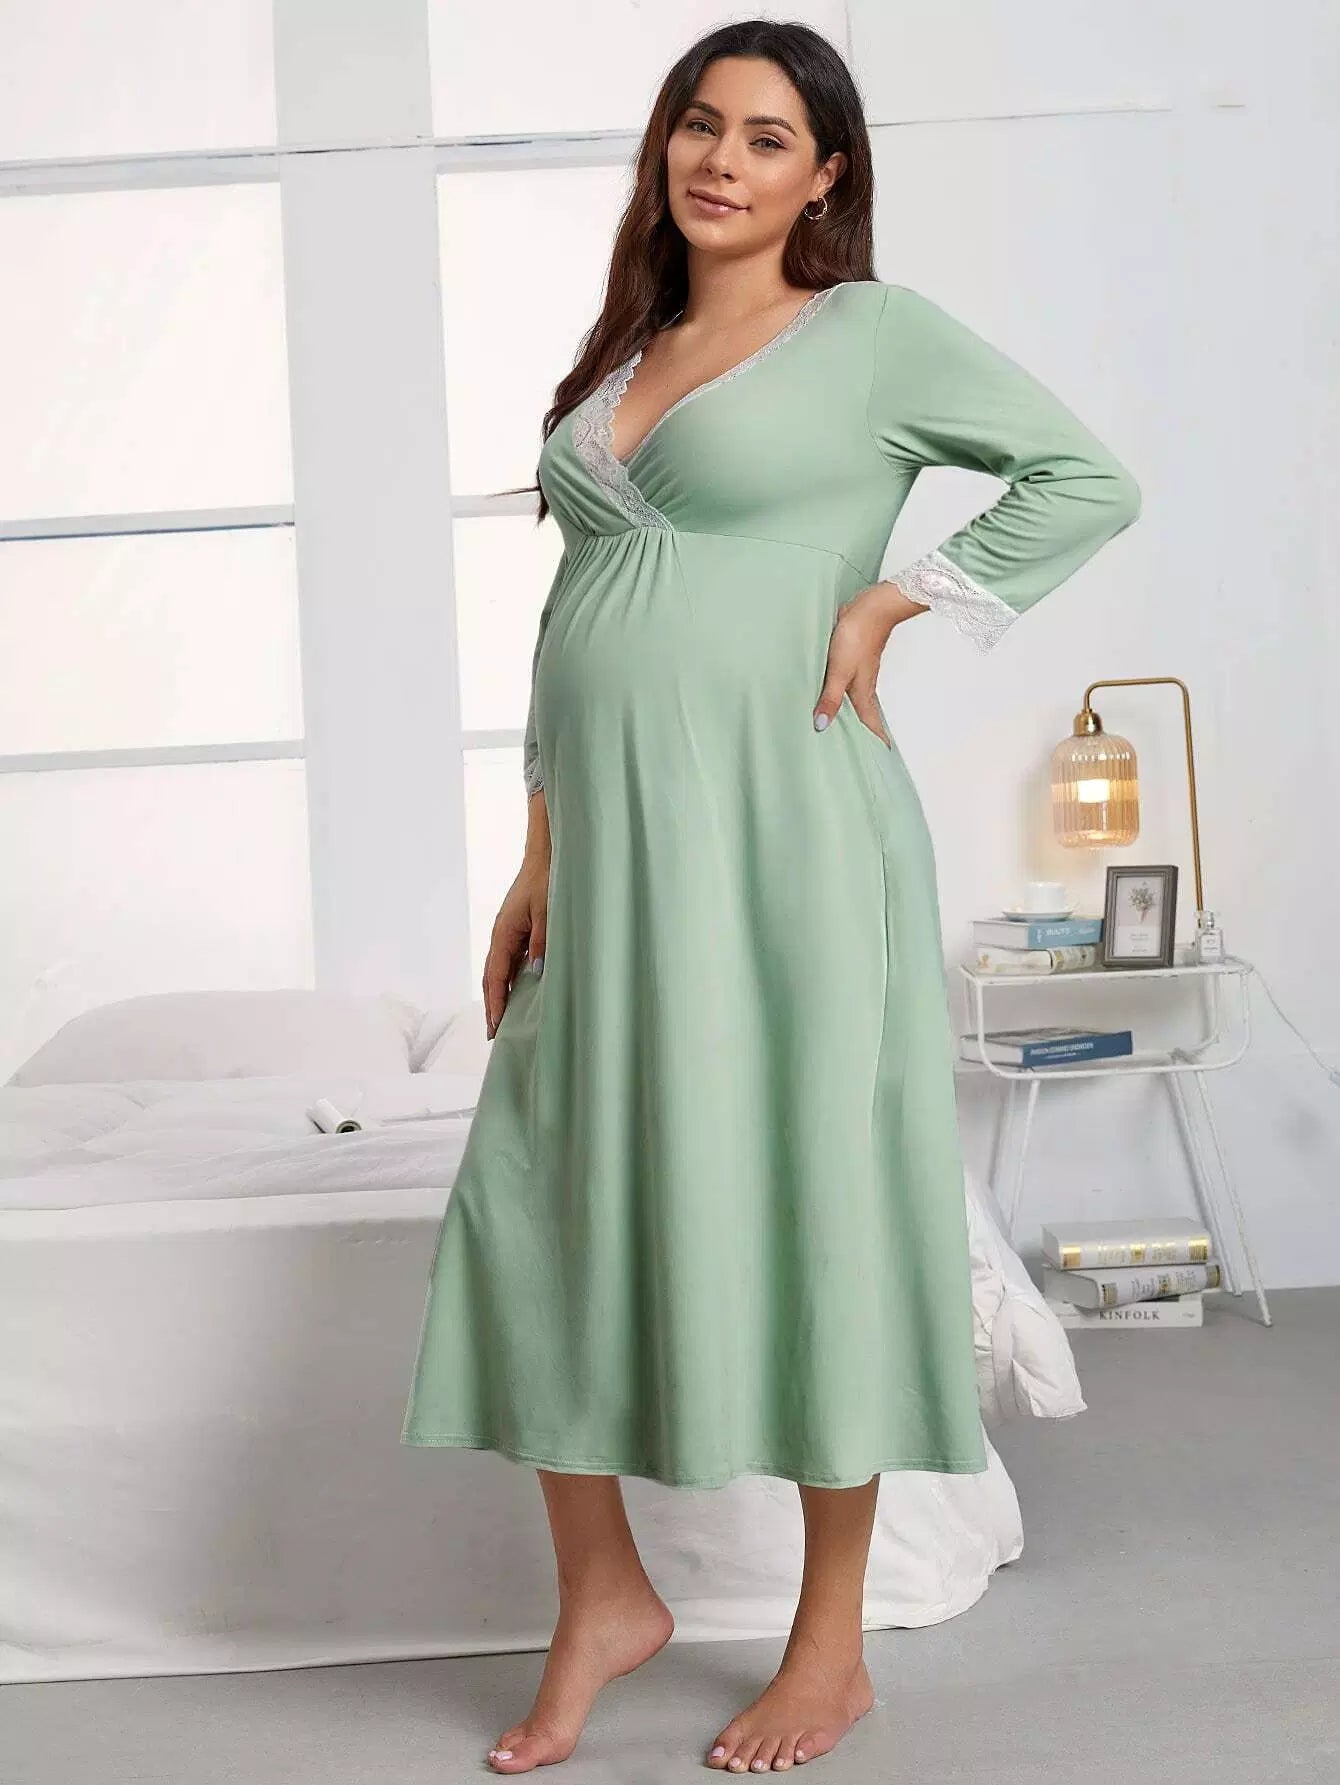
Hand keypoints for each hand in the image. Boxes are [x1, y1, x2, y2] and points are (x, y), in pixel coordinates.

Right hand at [482, 847, 548, 1039]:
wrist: (546, 857)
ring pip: (501, 971)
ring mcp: (509, 934)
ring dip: (501, 995)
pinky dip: (512, 980)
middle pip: (492, 978)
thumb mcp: (548, 913)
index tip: (495, 1026)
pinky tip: (519, 994)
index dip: (495, 1002)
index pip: (495, 975)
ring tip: (504, 1021)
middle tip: (494, 1034)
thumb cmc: (546, 881)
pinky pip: (511, 961)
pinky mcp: (518, 932)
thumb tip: (536, 972)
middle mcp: (502, 936)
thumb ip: (543, 942)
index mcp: (504, 933)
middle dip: (492, 1005)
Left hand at [812, 581, 924, 743]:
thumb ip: (830, 698)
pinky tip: (836, 694)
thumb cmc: (857, 636)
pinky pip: (849, 684)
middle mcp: (863, 686)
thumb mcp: (839, 671)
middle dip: (867, 733)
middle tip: (865, 751)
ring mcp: (859, 672)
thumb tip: (821, 726)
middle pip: (866, 715)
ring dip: (855, 714)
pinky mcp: (853, 659)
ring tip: (848, 728)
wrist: (871, 607)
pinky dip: (844, 695)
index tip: (881, 758)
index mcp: (863, 693)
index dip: (877, 742)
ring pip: (857, 700)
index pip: (872, 724)